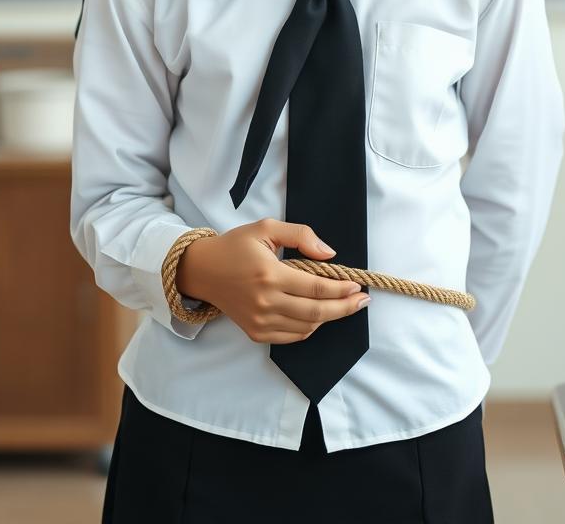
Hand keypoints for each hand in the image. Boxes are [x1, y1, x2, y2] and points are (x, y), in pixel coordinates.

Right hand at [175, 217, 369, 343]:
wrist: (202, 270)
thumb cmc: (235, 246)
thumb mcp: (266, 228)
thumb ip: (301, 235)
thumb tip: (329, 254)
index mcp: (270, 275)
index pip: (316, 288)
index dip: (341, 289)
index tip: (357, 285)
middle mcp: (266, 302)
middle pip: (317, 312)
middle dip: (345, 307)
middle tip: (362, 301)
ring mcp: (260, 321)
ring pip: (307, 327)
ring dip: (329, 317)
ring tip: (342, 305)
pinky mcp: (256, 332)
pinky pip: (292, 336)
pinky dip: (310, 327)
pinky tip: (319, 315)